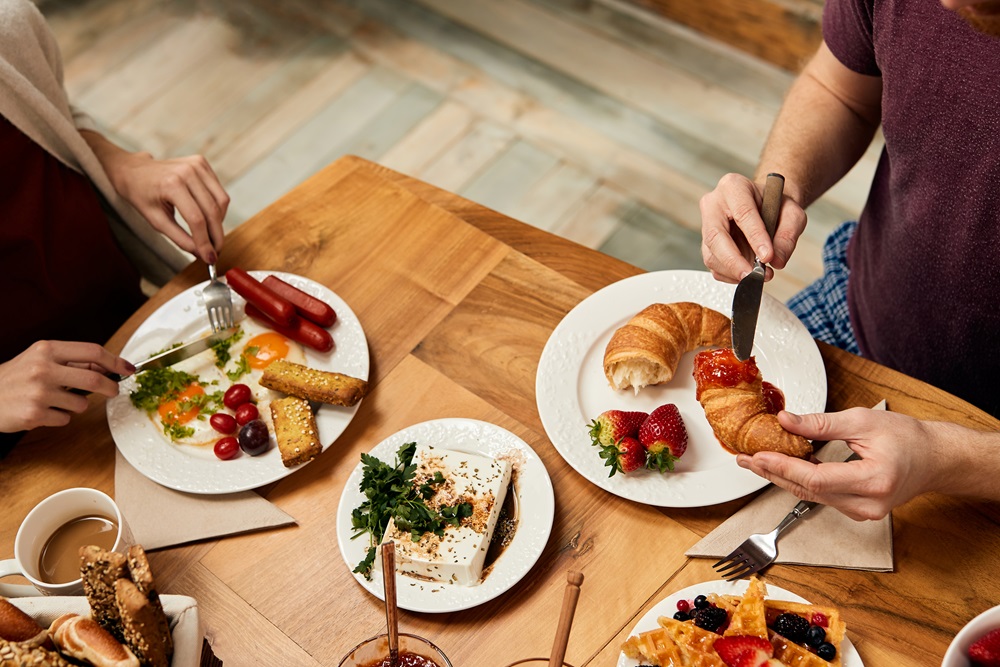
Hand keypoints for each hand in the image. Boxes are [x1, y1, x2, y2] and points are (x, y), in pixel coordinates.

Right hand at [0, 341, 134, 432]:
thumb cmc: (14, 378)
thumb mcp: (38, 360)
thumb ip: (70, 361)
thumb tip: (105, 366)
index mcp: (46, 349)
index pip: (93, 351)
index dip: (115, 361)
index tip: (128, 368)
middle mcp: (43, 368)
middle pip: (94, 379)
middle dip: (110, 387)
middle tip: (113, 391)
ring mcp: (39, 392)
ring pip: (81, 403)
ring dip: (77, 405)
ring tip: (56, 401)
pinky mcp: (34, 414)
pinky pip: (65, 418)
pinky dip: (60, 417)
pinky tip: (43, 411)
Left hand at [81, 131, 228, 263]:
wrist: (134, 170)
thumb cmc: (140, 194)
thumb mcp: (155, 220)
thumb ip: (180, 238)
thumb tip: (202, 254)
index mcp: (172, 184)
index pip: (196, 219)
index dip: (205, 242)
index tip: (210, 258)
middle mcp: (187, 172)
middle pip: (212, 211)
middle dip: (216, 235)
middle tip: (215, 251)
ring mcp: (197, 165)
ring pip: (222, 201)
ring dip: (219, 222)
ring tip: (211, 235)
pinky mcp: (202, 164)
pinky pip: (219, 192)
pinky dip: (218, 209)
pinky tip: (209, 217)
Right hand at [699, 173, 806, 282]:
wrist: (765, 207)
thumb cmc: (776, 205)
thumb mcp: (792, 214)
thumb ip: (788, 235)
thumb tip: (776, 261)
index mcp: (733, 187)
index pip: (742, 213)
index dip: (755, 237)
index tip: (768, 257)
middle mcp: (713, 204)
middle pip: (715, 236)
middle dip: (734, 261)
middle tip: (753, 275)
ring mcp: (706, 225)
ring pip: (711, 255)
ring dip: (734, 271)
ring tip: (758, 276)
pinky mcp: (707, 244)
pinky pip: (714, 265)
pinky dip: (730, 275)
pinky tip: (747, 273)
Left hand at [735, 408, 948, 520]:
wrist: (934, 460)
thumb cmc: (907, 439)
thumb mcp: (863, 421)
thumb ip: (821, 423)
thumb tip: (785, 420)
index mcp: (874, 481)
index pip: (817, 479)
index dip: (784, 467)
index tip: (758, 455)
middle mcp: (868, 504)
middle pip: (808, 491)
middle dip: (773, 472)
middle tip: (745, 458)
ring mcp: (863, 512)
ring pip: (810, 496)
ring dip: (781, 477)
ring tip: (754, 461)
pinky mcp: (857, 510)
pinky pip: (820, 497)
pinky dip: (798, 481)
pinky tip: (780, 468)